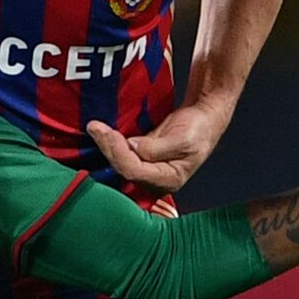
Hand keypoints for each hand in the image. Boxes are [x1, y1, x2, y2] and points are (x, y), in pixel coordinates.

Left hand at [86, 101, 228, 196]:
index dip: (120, 153)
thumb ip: (156, 147)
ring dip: (105, 145)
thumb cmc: (199, 129)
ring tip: (95, 127)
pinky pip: (121, 155)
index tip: (111, 133)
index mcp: (169, 179)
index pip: (135, 172)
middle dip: (108, 147)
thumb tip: (132, 147)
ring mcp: (146, 170)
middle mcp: (155, 179)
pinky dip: (110, 143)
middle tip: (95, 127)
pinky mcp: (141, 158)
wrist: (203, 118)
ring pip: (119, 162)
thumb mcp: (183, 139)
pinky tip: (101, 132)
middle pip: (123, 168)